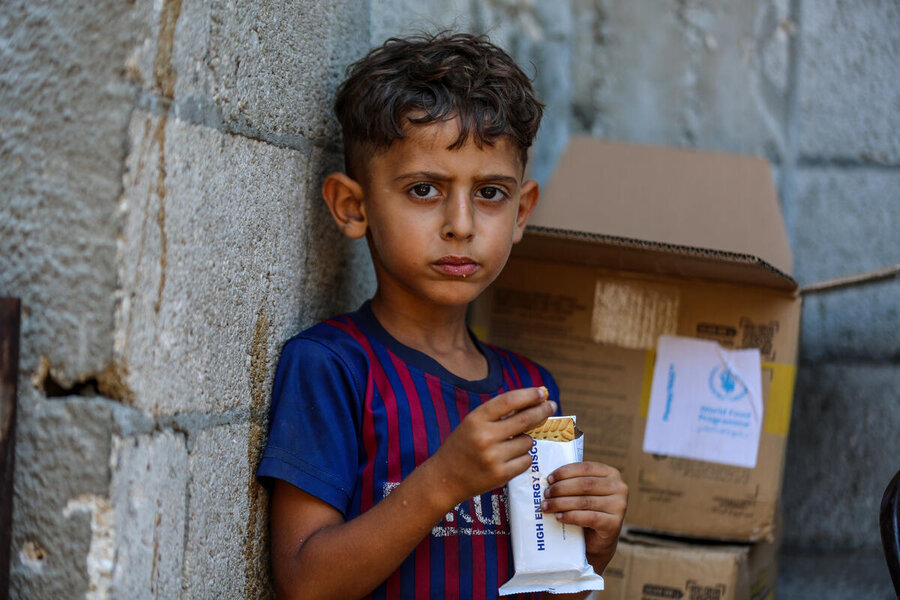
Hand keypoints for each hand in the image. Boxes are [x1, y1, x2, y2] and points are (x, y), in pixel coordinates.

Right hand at [428, 386, 556, 507]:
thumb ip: (497, 415)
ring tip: (509, 445)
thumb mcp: (472, 424)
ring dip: (525, 440)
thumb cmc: (461, 447)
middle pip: (525, 420)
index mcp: (475, 419)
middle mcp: (485, 436)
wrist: (444, 478)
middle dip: (542, 411)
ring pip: (527, 442)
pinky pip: (526, 460)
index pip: (509, 401)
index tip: (541, 393)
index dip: (528, 395)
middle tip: (551, 406)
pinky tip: (509, 459)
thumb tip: (531, 403)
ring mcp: (494, 457)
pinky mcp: (501, 475)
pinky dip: (523, 458)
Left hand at [541, 461, 627, 572]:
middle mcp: (619, 487)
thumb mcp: (583, 492)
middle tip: (546, 494)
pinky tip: (559, 517)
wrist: (598, 540)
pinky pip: (589, 517)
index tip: (549, 479)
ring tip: (546, 506)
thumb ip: (573, 481)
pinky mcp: (615, 524)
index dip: (565, 472)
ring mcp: (619, 506)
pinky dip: (571, 516)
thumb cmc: (587, 510)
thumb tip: (550, 478)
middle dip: (561, 488)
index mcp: (611, 474)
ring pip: (584, 501)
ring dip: (561, 503)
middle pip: (584, 485)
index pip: (586, 468)